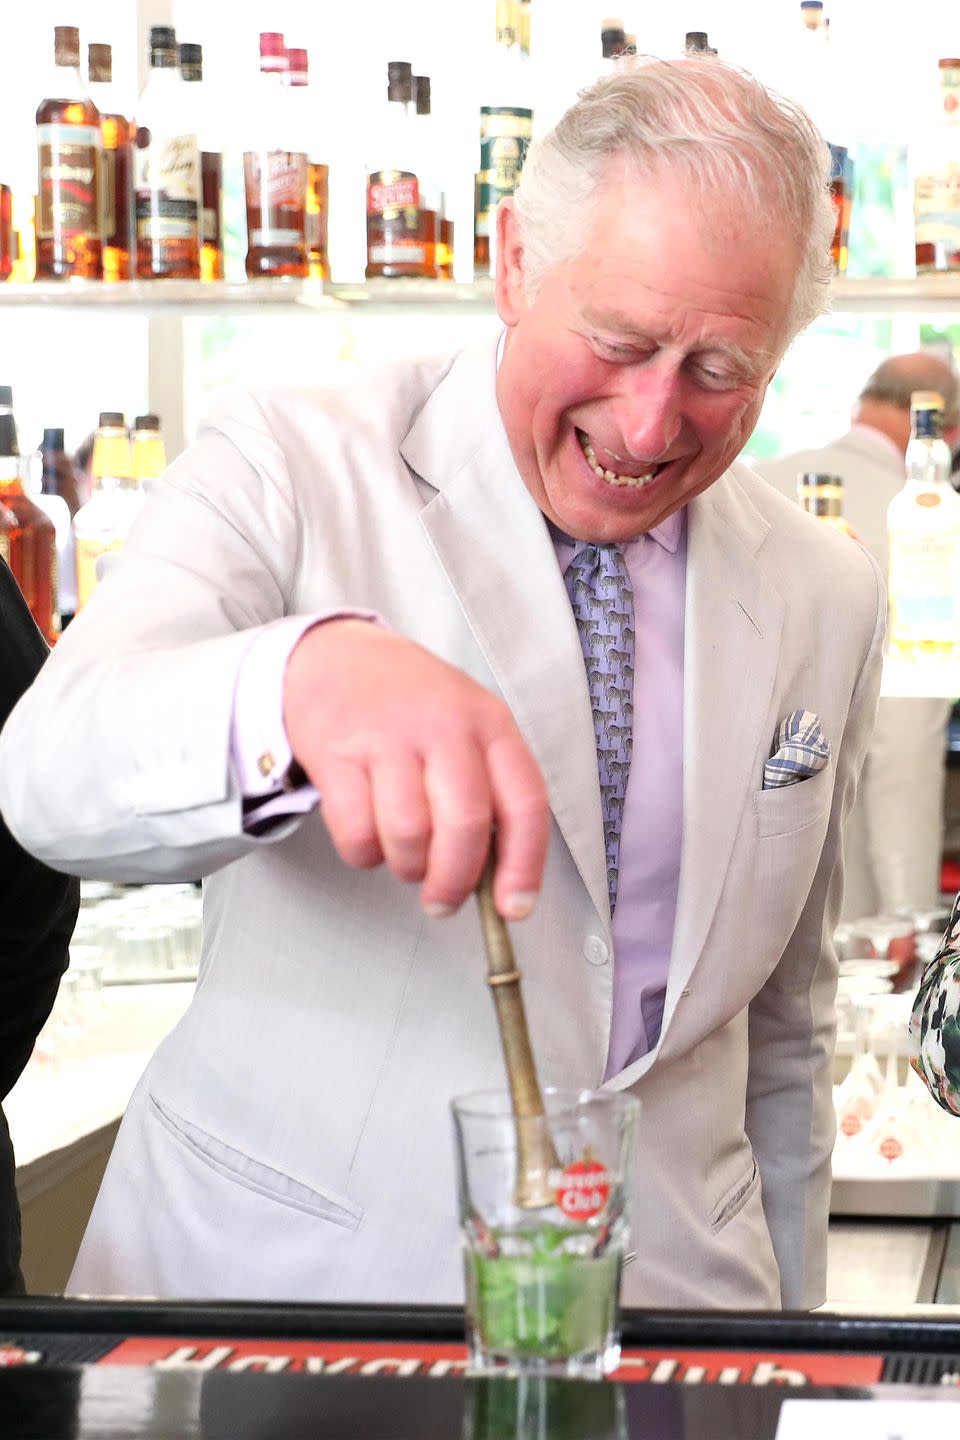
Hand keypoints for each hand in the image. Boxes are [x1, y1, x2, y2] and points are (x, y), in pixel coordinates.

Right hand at [283, 620, 549, 919]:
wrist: (334, 656)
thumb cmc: (411, 703)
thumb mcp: (467, 724)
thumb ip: (488, 789)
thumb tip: (499, 879)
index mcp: (490, 723)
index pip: (524, 803)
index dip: (524, 866)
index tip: (515, 907)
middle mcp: (444, 726)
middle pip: (464, 826)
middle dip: (454, 882)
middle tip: (443, 902)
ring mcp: (388, 738)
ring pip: (408, 835)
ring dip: (407, 867)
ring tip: (405, 858)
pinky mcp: (337, 753)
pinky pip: (356, 831)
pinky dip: (364, 853)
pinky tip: (369, 837)